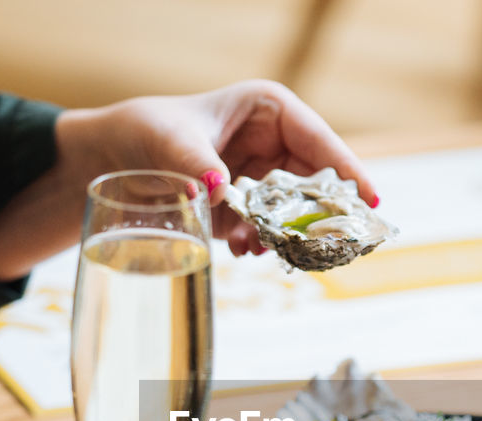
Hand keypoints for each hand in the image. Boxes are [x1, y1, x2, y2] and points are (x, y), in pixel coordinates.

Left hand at [81, 79, 377, 255]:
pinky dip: (259, 243)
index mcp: (269, 110)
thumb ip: (195, 162)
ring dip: (282, 233)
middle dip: (316, 213)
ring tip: (256, 246)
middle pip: (316, 182)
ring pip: (294, 211)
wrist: (112, 159)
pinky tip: (240, 249)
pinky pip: (268, 230)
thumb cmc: (145, 131)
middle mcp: (275, 144)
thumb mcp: (168, 140)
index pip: (319, 140)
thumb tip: (217, 187)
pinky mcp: (246, 210)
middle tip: (322, 241)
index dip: (347, 170)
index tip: (369, 200)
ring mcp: (263, 179)